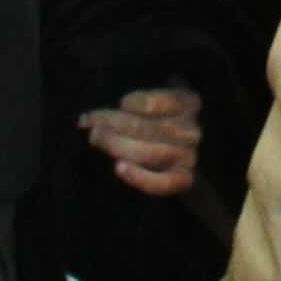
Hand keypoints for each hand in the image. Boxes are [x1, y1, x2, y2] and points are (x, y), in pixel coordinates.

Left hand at [83, 86, 203, 199]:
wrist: (172, 152)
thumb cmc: (152, 117)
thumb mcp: (152, 98)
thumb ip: (140, 99)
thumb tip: (109, 106)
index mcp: (189, 103)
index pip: (168, 101)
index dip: (140, 102)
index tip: (121, 102)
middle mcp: (192, 131)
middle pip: (150, 128)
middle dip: (114, 123)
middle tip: (88, 122)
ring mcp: (189, 157)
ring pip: (150, 153)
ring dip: (117, 145)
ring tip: (95, 138)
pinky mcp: (182, 180)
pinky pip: (162, 182)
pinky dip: (139, 176)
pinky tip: (119, 168)